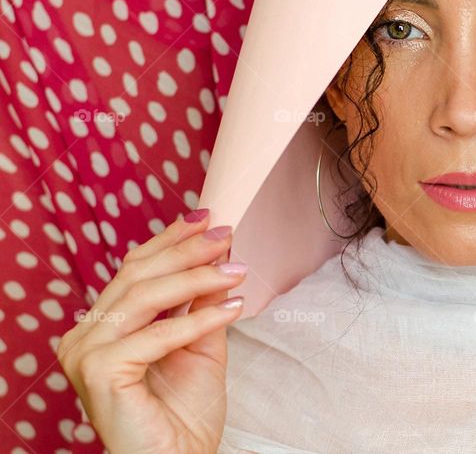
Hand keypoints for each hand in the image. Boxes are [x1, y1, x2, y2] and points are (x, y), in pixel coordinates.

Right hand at [56, 210, 245, 452]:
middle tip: (227, 234)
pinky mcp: (99, 371)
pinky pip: (158, 334)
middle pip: (138, 275)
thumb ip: (200, 300)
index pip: (134, 268)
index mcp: (103, 324)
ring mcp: (86, 352)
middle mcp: (86, 335)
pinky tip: (233, 308)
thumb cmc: (184, 412)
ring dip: (197, 278)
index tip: (207, 216)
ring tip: (237, 270)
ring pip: (146, 296)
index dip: (170, 239)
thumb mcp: (199, 342)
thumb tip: (217, 251)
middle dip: (187, 251)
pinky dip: (199, 318)